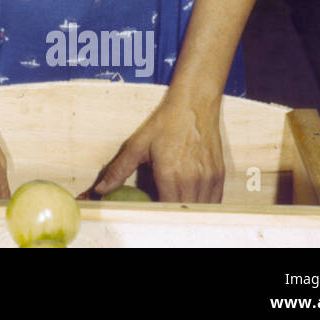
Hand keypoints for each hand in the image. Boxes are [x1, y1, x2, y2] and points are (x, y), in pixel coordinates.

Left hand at [92, 94, 224, 202]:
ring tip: (173, 201)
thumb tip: (100, 190)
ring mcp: (208, 179)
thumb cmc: (165, 123)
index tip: (146, 209)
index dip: (154, 213)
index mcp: (169, 174)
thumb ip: (119, 170)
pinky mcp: (220, 176)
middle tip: (158, 205)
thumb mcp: (137, 144)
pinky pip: (213, 203)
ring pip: (198, 211)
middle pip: (180, 214)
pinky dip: (201, 205)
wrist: (194, 105)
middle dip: (168, 214)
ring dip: (185, 211)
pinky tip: (190, 197)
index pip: (163, 211)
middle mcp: (192, 180)